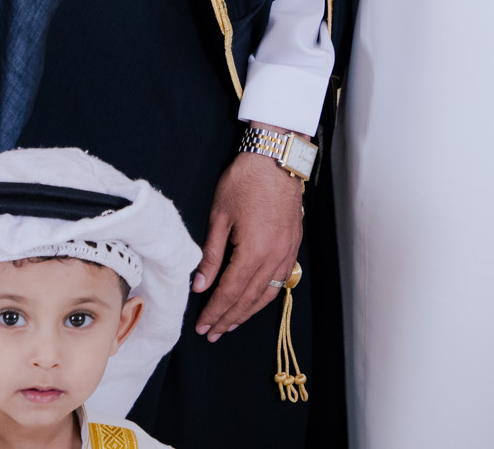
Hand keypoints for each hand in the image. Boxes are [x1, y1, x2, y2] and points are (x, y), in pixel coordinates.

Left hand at [191, 142, 304, 340]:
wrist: (276, 159)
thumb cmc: (244, 182)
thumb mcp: (219, 217)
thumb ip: (211, 255)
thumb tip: (200, 286)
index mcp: (254, 252)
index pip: (231, 292)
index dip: (215, 312)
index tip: (202, 327)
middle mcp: (274, 258)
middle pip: (249, 299)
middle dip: (229, 318)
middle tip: (212, 333)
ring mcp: (287, 253)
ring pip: (267, 294)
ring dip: (248, 312)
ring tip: (230, 324)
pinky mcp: (293, 246)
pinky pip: (280, 282)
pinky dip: (265, 297)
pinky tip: (255, 301)